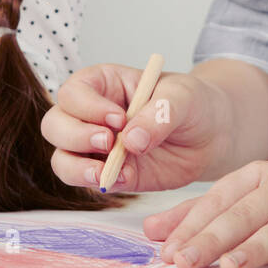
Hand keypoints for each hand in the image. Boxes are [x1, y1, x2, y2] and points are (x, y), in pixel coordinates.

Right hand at [41, 65, 229, 191]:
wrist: (212, 135)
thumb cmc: (192, 103)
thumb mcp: (182, 97)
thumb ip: (159, 113)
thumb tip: (133, 141)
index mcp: (102, 84)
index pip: (73, 92)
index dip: (88, 106)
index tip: (118, 118)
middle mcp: (91, 115)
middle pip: (55, 125)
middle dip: (75, 136)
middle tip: (109, 142)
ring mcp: (96, 148)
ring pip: (62, 158)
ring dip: (77, 167)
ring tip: (105, 171)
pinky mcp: (109, 174)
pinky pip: (88, 182)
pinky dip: (100, 183)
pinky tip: (125, 178)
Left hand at [145, 156, 267, 267]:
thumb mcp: (255, 191)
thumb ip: (204, 212)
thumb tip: (153, 233)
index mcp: (261, 174)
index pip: (220, 199)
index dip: (192, 224)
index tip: (167, 249)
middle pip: (246, 213)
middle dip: (213, 238)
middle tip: (186, 261)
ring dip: (258, 246)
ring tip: (232, 266)